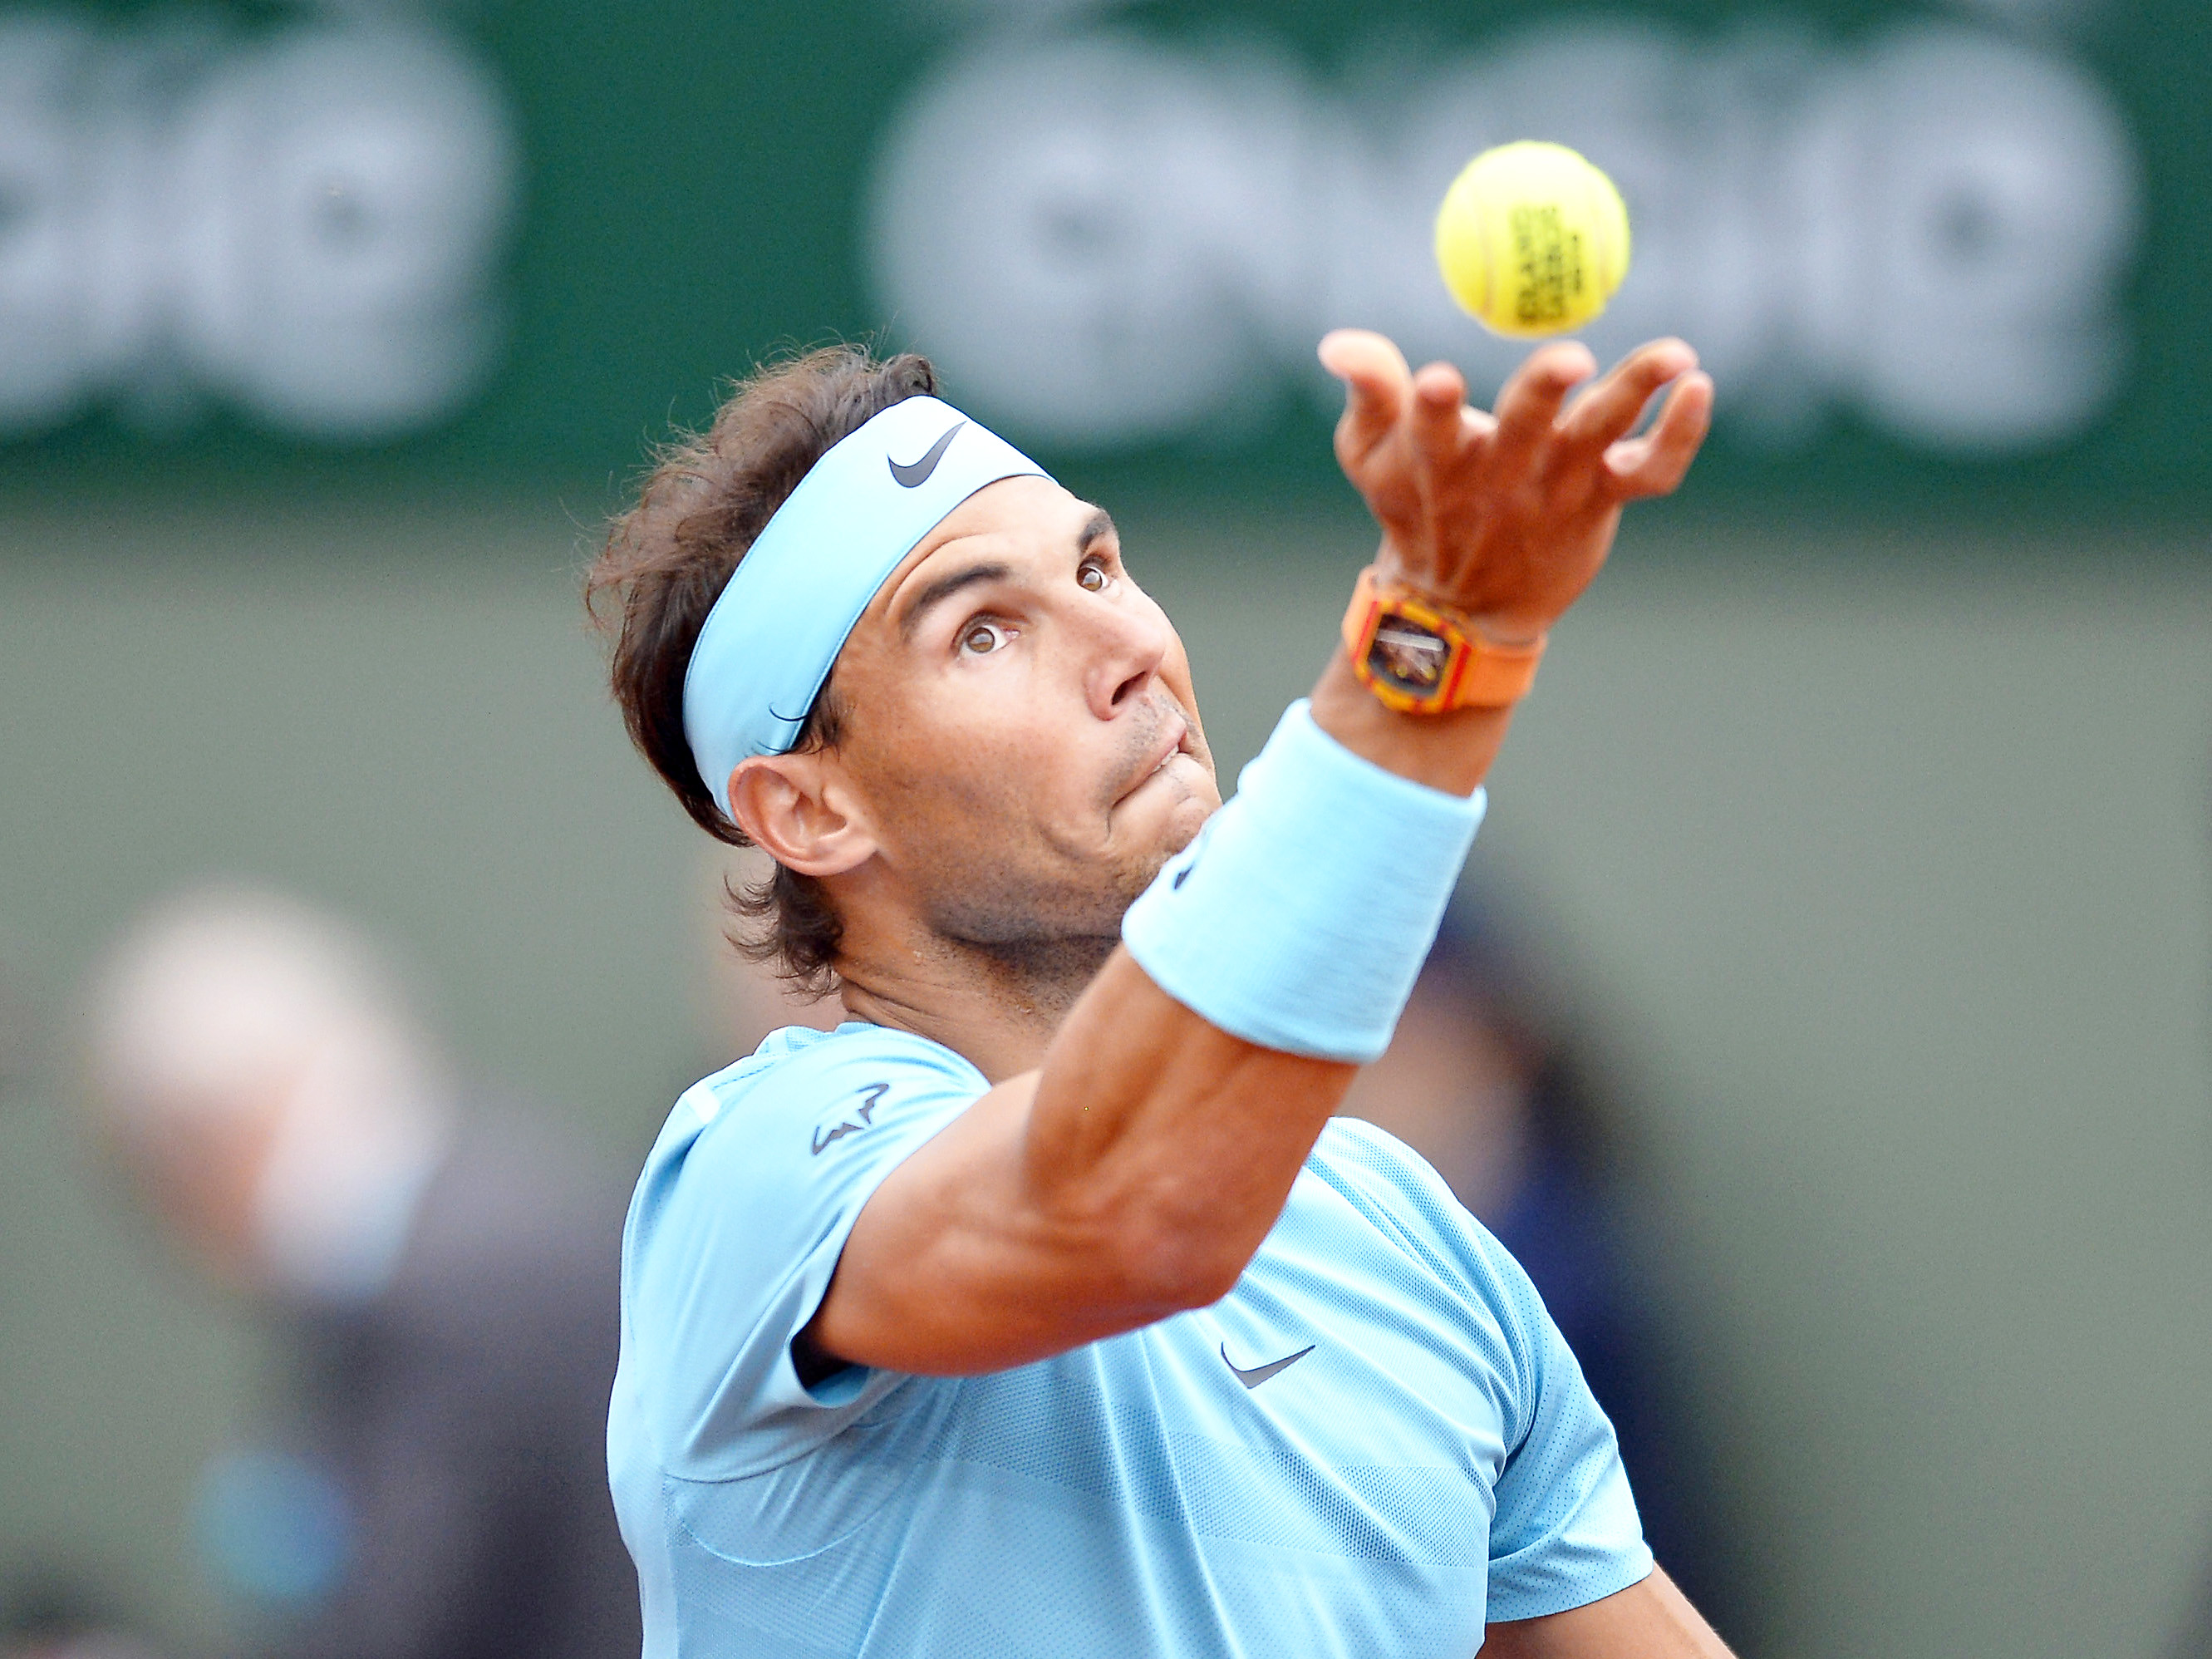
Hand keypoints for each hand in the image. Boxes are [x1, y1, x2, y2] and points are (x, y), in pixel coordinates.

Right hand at [1318, 330, 1711, 640]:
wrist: (1462, 610)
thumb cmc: (1415, 512)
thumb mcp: (1372, 458)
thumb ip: (1368, 393)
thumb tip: (1335, 344)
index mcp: (1443, 464)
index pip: (1432, 433)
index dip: (1434, 410)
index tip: (1436, 379)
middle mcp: (1505, 475)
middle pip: (1526, 429)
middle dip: (1543, 394)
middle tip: (1568, 357)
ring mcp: (1559, 489)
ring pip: (1601, 437)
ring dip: (1636, 391)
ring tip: (1675, 353)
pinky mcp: (1604, 499)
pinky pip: (1654, 470)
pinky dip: (1683, 432)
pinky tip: (1700, 386)